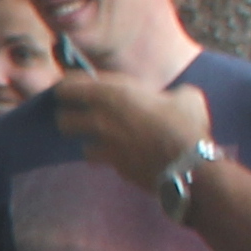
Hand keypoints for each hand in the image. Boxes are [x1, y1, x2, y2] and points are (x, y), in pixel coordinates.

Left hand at [54, 67, 213, 184]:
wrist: (187, 164)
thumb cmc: (186, 124)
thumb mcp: (186, 97)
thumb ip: (170, 94)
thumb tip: (174, 98)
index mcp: (115, 94)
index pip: (72, 86)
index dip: (66, 86)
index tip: (67, 87)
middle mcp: (102, 118)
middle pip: (63, 117)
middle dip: (68, 116)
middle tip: (78, 115)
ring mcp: (103, 144)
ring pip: (77, 142)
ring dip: (85, 139)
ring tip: (96, 138)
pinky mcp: (111, 165)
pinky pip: (97, 159)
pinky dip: (104, 157)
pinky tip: (114, 156)